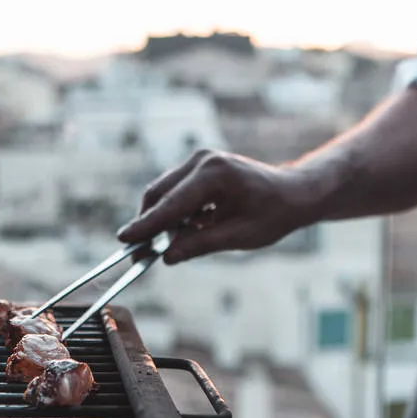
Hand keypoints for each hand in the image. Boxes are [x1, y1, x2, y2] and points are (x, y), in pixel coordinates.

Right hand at [116, 149, 324, 263]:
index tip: (124, 238)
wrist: (292, 193)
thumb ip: (200, 245)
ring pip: (163, 193)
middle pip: (160, 194)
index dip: (146, 225)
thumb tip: (167, 256)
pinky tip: (193, 227)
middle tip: (140, 253)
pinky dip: (174, 212)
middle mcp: (203, 161)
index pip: (172, 204)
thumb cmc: (273, 214)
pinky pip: (174, 191)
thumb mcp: (239, 236)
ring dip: (163, 219)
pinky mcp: (198, 167)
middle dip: (149, 224)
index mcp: (215, 175)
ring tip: (174, 243)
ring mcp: (199, 160)